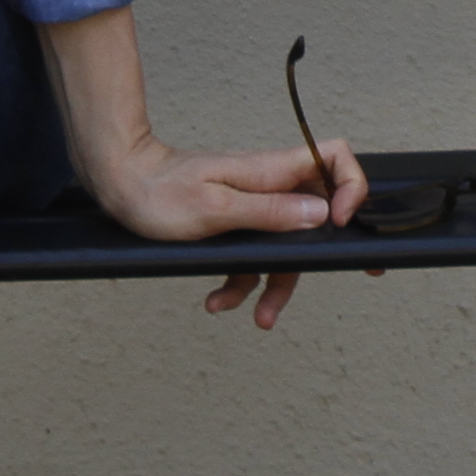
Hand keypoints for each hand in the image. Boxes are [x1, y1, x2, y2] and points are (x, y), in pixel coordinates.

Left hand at [82, 132, 372, 332]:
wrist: (121, 186)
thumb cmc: (160, 190)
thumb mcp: (215, 208)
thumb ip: (269, 211)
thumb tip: (320, 213)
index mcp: (271, 171)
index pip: (334, 157)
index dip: (351, 186)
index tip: (339, 223)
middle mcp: (269, 187)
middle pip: (318, 212)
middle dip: (325, 250)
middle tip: (355, 272)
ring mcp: (253, 207)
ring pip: (284, 246)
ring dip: (276, 284)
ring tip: (262, 318)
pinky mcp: (234, 226)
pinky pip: (252, 257)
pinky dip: (240, 284)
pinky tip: (218, 301)